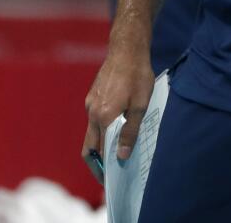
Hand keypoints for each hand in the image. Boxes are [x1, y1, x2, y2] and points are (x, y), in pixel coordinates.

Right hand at [81, 38, 153, 183]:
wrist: (126, 49)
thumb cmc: (137, 76)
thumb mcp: (140, 106)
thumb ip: (130, 131)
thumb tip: (121, 155)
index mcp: (104, 117)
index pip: (99, 152)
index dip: (104, 168)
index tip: (111, 180)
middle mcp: (92, 112)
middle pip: (89, 146)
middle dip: (97, 163)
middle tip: (110, 174)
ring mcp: (90, 104)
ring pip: (92, 132)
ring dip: (101, 145)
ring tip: (117, 152)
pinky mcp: (92, 97)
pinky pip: (94, 119)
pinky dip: (102, 130)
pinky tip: (116, 128)